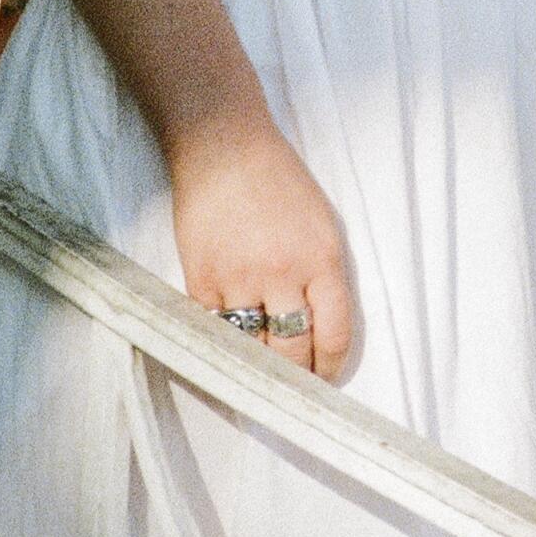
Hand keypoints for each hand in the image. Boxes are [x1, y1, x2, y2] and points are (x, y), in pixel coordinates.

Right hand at [167, 106, 355, 381]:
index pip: (334, 335)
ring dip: (256, 369)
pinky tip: (226, 358)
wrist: (224, 147)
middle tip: (292, 389)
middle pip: (291, 352)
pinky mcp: (202, 279)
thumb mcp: (322, 223)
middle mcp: (284, 274)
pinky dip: (221, 350)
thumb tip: (320, 329)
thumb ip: (323, 274)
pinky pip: (214, 333)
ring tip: (259, 379)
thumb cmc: (279, 181)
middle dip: (295, 378)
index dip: (330, 368)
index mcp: (323, 258)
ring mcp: (239, 279)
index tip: (325, 381)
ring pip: (251, 350)